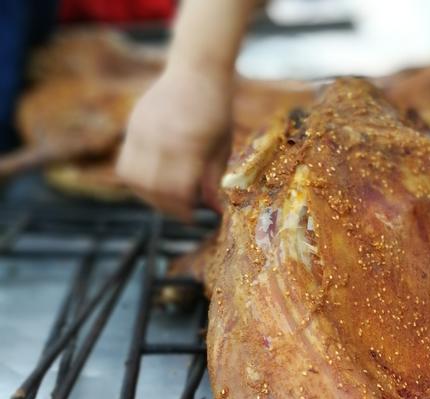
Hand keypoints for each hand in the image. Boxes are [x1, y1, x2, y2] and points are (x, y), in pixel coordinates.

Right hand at [116, 61, 231, 219]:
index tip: (193, 216)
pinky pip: (125, 164)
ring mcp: (143, 131)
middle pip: (155, 189)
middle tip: (182, 211)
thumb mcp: (223, 147)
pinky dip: (136, 181)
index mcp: (188, 143)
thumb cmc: (216, 110)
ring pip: (135, 180)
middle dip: (169, 208)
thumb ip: (213, 179)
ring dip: (149, 197)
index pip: (179, 191)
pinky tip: (151, 183)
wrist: (196, 70)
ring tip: (166, 199)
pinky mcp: (133, 127)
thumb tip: (211, 210)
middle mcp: (161, 138)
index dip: (185, 210)